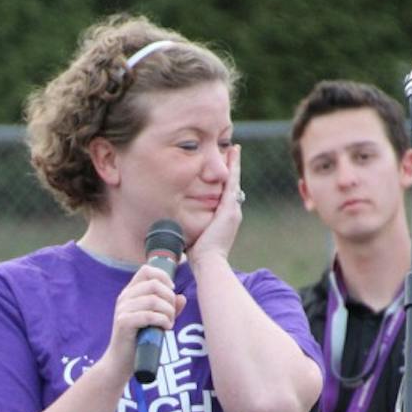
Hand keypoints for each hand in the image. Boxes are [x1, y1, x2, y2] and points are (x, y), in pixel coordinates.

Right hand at [103, 261, 185, 372]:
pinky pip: (148, 315)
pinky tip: (165, 328)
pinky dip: (162, 320)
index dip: (163, 277)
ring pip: (153, 300)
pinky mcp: (123, 323)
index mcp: (130, 293)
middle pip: (154, 284)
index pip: (146, 270)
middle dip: (169, 298)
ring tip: (169, 323)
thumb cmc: (139, 341)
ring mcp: (122, 309)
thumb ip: (168, 308)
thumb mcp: (155, 321)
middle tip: (172, 313)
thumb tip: (182, 298)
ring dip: (168, 311)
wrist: (120, 362)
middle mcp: (124, 298)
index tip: (172, 291)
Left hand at [188, 142, 242, 266]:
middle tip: (233, 151)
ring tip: (234, 148)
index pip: (225, 195)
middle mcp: (232, 212)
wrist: (208, 263)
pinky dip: (234, 167)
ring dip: (234, 164)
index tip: (223, 170)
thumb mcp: (194, 236)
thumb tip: (177, 227)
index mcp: (224, 219)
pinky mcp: (230, 209)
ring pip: (234, 180)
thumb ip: (190, 228)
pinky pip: (232, 182)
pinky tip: (234, 154)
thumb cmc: (198, 256)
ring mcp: (232, 210)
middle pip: (232, 184)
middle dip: (232, 168)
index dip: (224, 182)